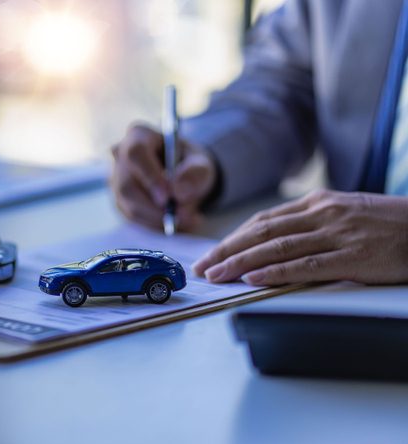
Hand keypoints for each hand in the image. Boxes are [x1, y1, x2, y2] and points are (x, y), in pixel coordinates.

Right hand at [110, 123, 217, 231]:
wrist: (183, 175)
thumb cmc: (189, 163)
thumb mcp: (201, 163)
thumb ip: (194, 174)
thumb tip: (179, 193)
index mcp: (139, 135)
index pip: (136, 154)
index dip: (150, 176)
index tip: (168, 198)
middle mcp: (120, 155)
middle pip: (128, 184)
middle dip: (155, 207)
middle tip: (183, 217)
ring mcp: (116, 179)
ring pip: (129, 204)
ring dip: (158, 218)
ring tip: (188, 221)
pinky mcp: (119, 200)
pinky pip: (133, 217)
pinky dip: (156, 224)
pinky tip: (179, 223)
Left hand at [192, 190, 407, 284]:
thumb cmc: (390, 225)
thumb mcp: (346, 214)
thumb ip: (311, 224)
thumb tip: (273, 242)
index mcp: (318, 204)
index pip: (263, 221)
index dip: (232, 238)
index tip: (210, 254)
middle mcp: (323, 215)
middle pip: (262, 232)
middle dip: (226, 250)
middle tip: (202, 267)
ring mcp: (338, 235)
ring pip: (277, 248)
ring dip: (241, 262)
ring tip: (217, 275)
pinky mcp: (354, 257)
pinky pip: (307, 265)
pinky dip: (276, 272)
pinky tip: (253, 278)